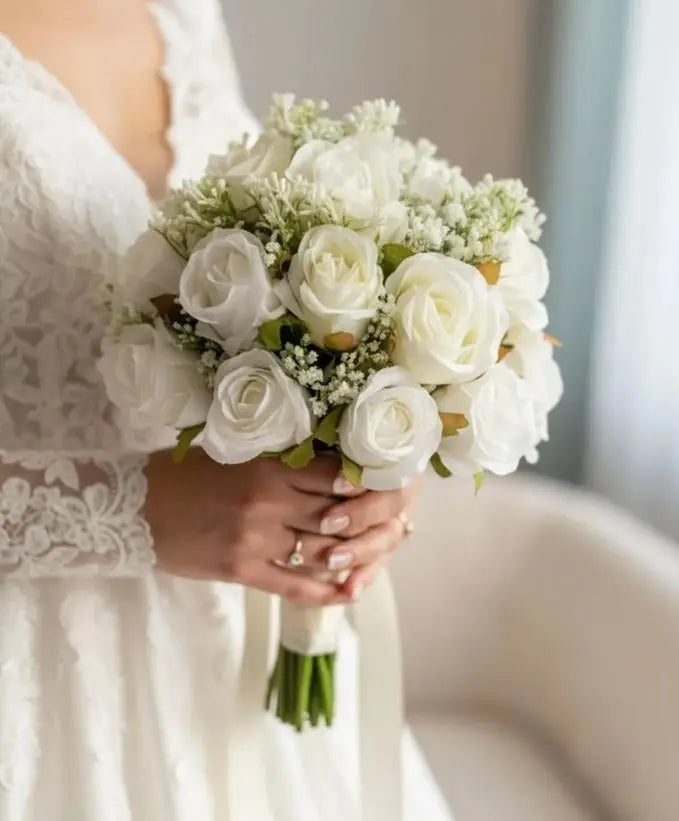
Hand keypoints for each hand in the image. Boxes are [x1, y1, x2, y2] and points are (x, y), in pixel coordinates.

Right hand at [144, 449, 417, 603]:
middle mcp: (269, 502)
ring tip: (376, 556)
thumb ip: (277, 459)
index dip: (365, 481)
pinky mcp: (242, 570)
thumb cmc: (183, 473)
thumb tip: (327, 463)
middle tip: (393, 522)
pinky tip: (348, 591)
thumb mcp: (233, 452)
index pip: (333, 474)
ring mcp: (257, 539)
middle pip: (336, 514)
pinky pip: (295, 585)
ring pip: (322, 551)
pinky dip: (326, 591)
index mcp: (267, 465)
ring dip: (353, 556)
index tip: (386, 484)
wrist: (135, 507)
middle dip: (368, 521)